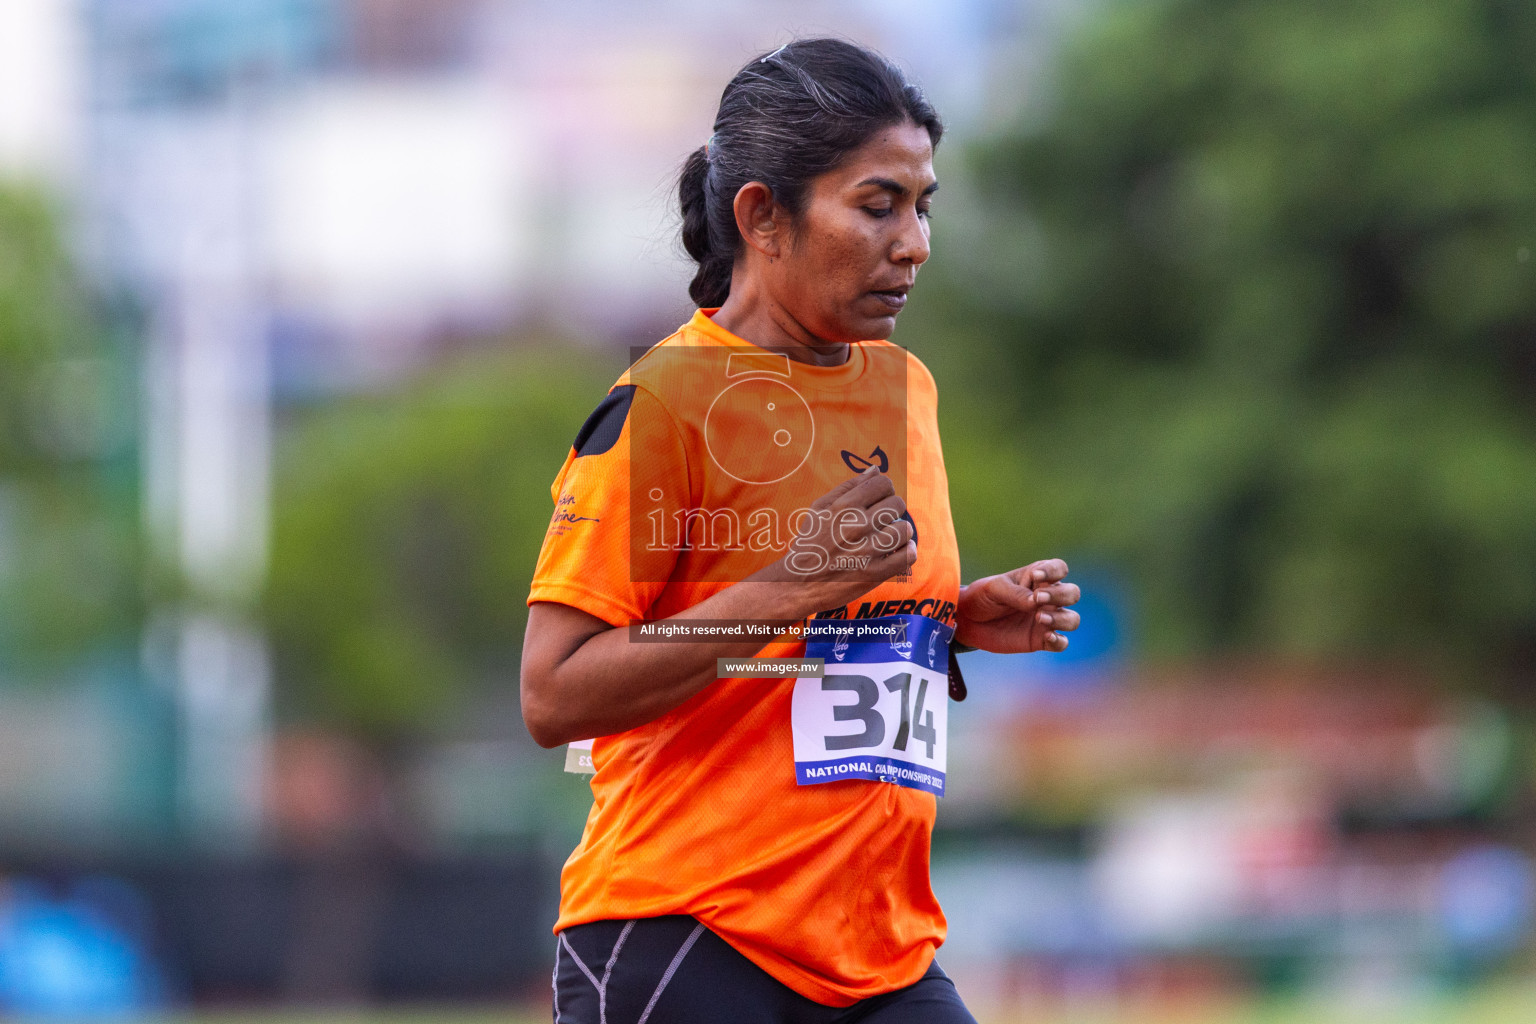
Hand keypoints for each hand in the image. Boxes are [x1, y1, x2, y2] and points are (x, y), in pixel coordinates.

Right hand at [760, 466, 914, 605]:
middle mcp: (857, 526)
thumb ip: (848, 487)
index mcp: (843, 507)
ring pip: (905, 529)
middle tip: (883, 519)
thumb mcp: (819, 509)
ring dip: (901, 531)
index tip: (880, 499)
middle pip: (897, 503)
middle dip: (893, 508)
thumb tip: (875, 470)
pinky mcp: (875, 574)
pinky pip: (908, 556)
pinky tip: (898, 551)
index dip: (885, 489)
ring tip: (890, 536)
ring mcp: (867, 551)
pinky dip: (908, 551)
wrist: (797, 584)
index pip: (883, 483)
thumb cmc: (809, 543)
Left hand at [954, 558, 1079, 653]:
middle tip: (1038, 598)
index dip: (1054, 571)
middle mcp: (1047, 598)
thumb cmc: (982, 597)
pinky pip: (1061, 643)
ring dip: (1061, 618)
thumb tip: (1036, 603)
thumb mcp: (994, 589)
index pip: (1059, 568)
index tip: (1036, 576)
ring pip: (1072, 619)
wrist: (967, 622)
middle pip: (1072, 593)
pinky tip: (1047, 636)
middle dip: (1060, 595)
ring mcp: (1046, 619)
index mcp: (1037, 578)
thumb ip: (1016, 593)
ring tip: (1038, 618)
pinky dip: (1059, 640)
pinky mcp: (1040, 640)